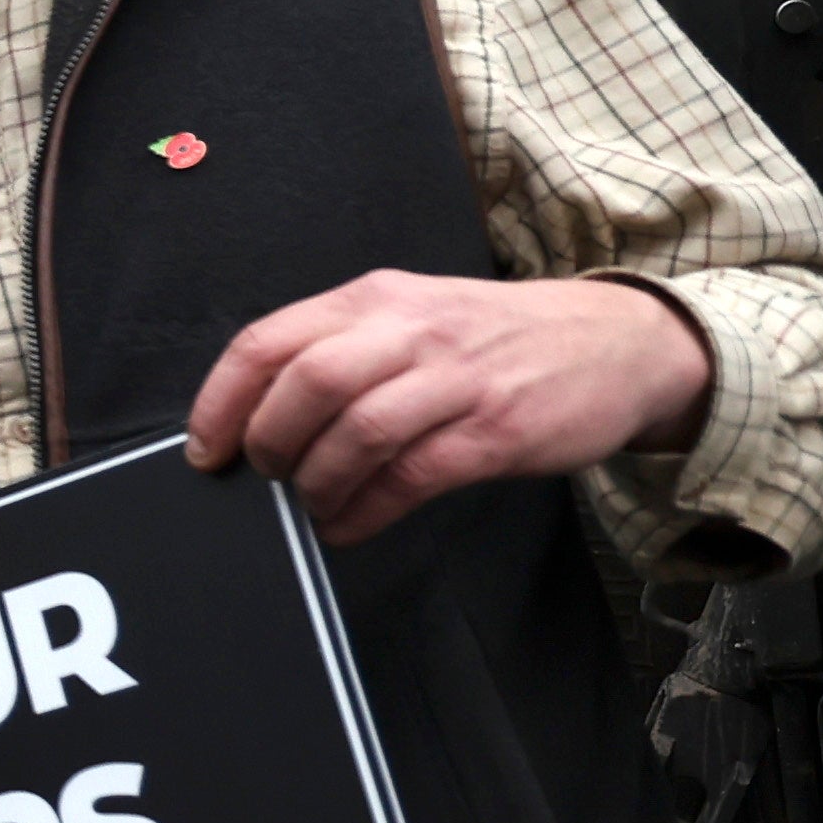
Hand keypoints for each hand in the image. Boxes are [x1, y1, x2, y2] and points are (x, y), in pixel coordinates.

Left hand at [183, 269, 709, 545]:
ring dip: (317, 482)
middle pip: (306, 383)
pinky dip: (365, 509)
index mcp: (375, 298)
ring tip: (311, 505)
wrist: (619, 341)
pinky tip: (348, 524)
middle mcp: (411, 330)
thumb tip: (257, 417)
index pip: (268, 341)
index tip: (204, 449)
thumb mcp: (413, 315)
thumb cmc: (495, 338)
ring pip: (356, 431)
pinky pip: (411, 476)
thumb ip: (342, 350)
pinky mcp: (497, 430)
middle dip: (269, 442)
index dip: (221, 402)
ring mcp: (458, 379)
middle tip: (266, 475)